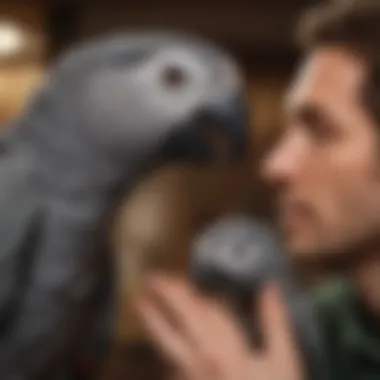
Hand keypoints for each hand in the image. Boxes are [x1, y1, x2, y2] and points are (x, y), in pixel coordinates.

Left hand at [136, 275, 303, 379]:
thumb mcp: (284, 360)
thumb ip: (275, 321)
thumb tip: (270, 286)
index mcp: (226, 349)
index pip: (207, 311)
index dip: (196, 294)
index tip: (180, 280)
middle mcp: (203, 360)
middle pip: (182, 321)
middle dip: (167, 298)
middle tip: (151, 279)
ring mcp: (192, 376)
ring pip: (168, 344)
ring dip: (155, 321)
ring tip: (140, 304)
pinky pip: (173, 367)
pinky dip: (167, 348)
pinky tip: (163, 342)